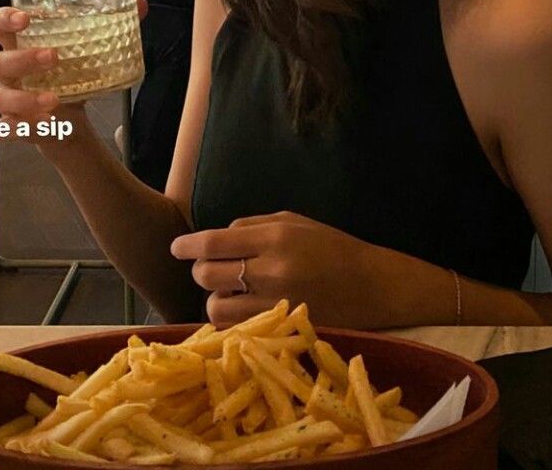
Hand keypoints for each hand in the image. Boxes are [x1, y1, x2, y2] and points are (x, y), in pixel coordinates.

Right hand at [0, 0, 147, 140]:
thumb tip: (141, 4)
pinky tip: (41, 125)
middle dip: (23, 58)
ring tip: (53, 101)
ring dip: (23, 99)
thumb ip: (112, 28)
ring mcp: (9, 100)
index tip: (25, 18)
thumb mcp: (89, 54)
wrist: (70, 124)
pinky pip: (4, 129)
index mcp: (22, 45)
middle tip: (53, 57)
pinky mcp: (15, 126)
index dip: (4, 18)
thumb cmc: (71, 79)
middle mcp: (10, 72)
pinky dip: (18, 129)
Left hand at [170, 211, 395, 329]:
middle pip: (208, 275)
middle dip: (201, 271)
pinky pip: (237, 330)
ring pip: (216, 308)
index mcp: (276, 236)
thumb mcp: (295, 222)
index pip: (215, 242)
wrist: (376, 287)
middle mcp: (273, 270)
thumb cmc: (334, 248)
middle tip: (210, 270)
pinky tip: (243, 312)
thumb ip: (253, 226)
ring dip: (215, 300)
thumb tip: (217, 237)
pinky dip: (232, 322)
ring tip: (230, 294)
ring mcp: (277, 304)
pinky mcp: (282, 330)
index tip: (175, 248)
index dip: (188, 245)